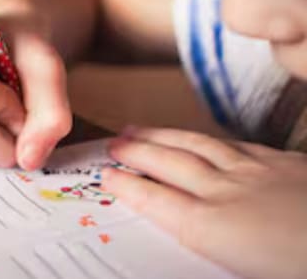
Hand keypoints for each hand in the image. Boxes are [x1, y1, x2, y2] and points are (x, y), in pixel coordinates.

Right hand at [102, 127, 306, 278]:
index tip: (107, 176)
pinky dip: (211, 139)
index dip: (128, 186)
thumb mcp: (246, 273)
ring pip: (200, 146)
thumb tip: (192, 235)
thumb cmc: (300, 263)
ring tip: (142, 129)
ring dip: (165, 136)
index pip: (157, 201)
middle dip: (138, 152)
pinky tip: (208, 139)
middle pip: (171, 164)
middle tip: (115, 143)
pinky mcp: (288, 164)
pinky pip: (238, 145)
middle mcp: (229, 194)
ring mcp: (260, 173)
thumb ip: (215, 251)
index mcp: (214, 228)